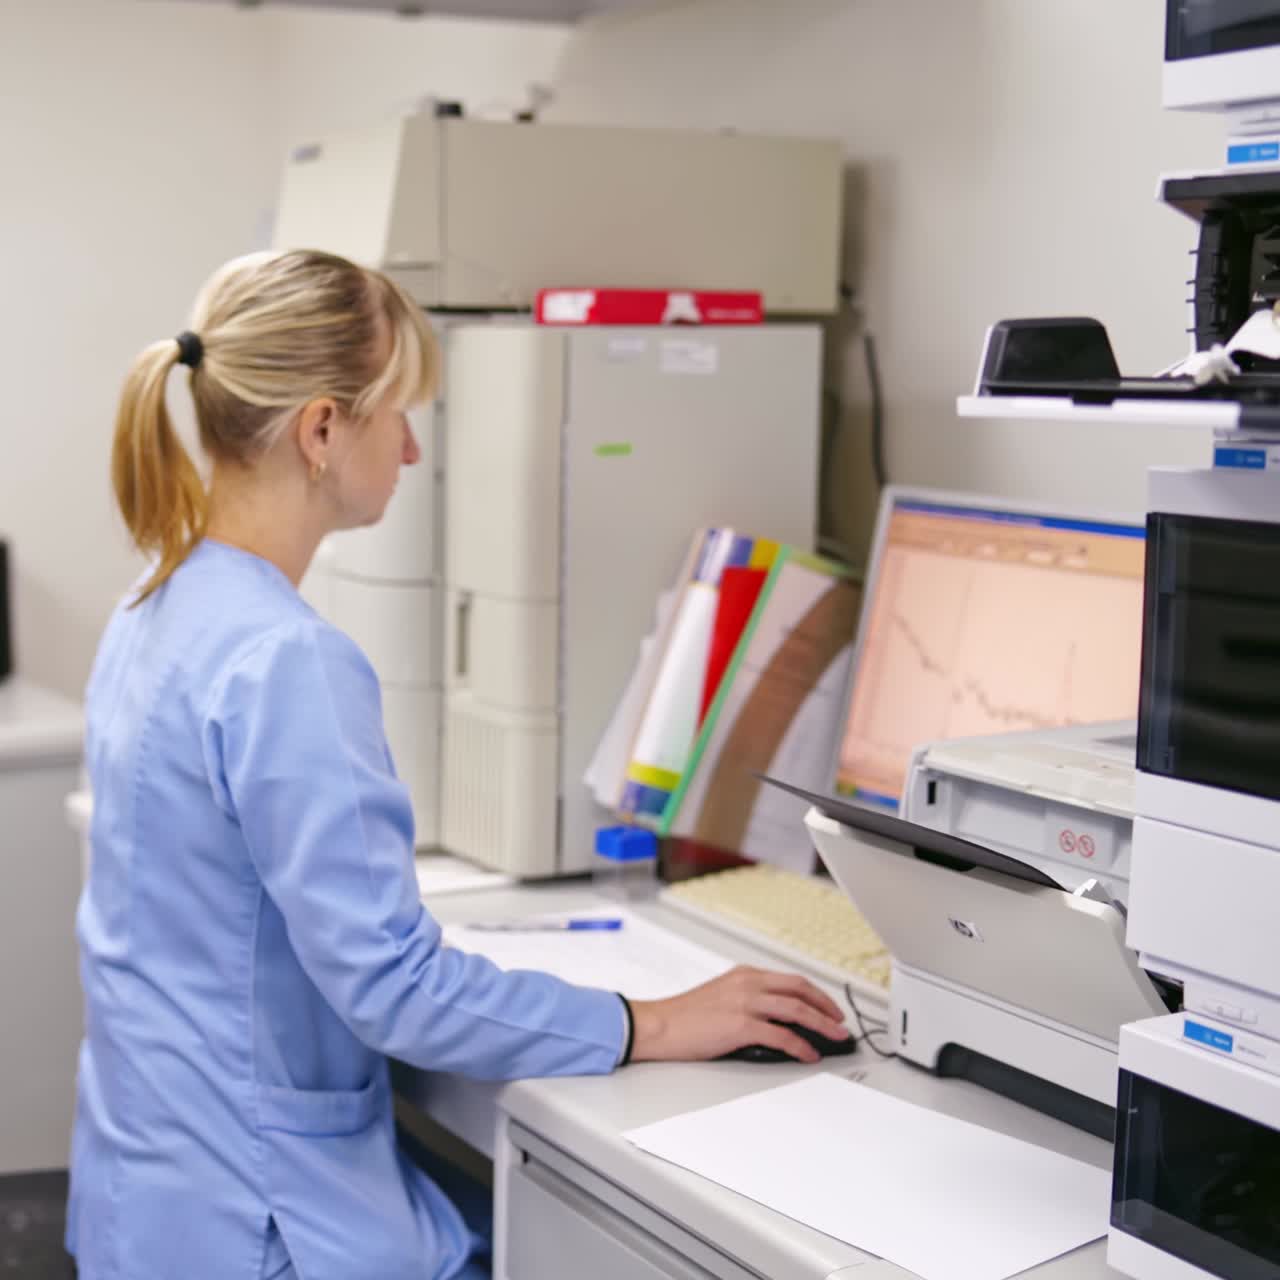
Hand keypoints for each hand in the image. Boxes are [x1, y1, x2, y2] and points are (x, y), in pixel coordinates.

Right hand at [628, 966, 849, 1063]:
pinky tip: (808, 1054)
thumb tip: (777, 1021)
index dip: (815, 994)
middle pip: (799, 989)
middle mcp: (748, 984)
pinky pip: (781, 1035)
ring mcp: (744, 1003)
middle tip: (840, 1022)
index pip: (790, 980)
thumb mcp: (721, 996)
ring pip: (796, 1009)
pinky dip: (800, 1045)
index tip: (828, 1007)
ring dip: (821, 1024)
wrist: (660, 1025)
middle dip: (825, 1006)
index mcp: (744, 975)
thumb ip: (748, 1000)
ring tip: (835, 1037)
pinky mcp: (740, 1025)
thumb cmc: (685, 1016)